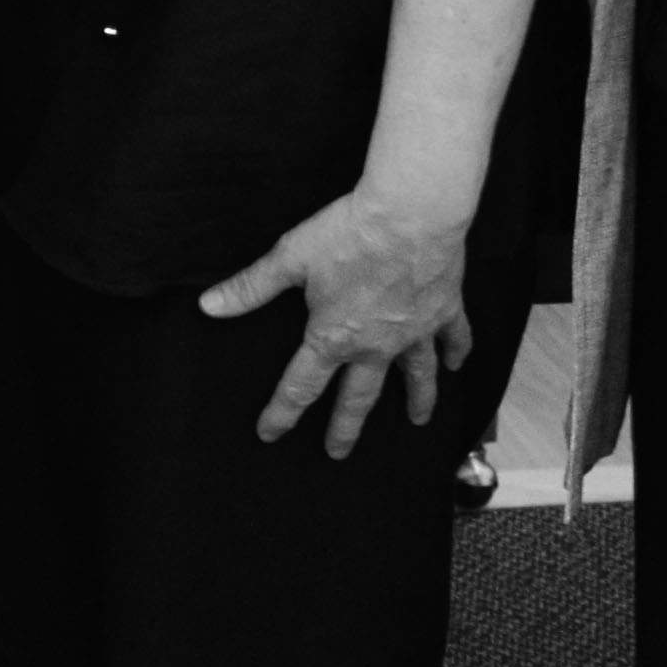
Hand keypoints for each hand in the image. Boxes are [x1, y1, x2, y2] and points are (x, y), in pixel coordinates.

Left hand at [195, 184, 471, 458]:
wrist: (411, 213)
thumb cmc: (349, 233)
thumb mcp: (290, 259)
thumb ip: (250, 288)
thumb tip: (208, 306)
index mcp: (334, 338)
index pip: (300, 387)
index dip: (282, 413)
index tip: (270, 434)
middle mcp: (375, 346)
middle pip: (358, 397)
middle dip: (345, 429)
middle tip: (338, 454)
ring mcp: (414, 332)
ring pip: (415, 376)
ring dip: (417, 400)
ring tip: (417, 422)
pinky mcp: (444, 310)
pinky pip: (453, 338)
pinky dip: (457, 352)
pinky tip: (458, 365)